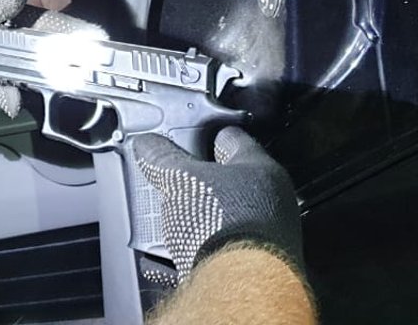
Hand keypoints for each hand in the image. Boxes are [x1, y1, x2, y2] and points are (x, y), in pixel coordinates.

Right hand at [133, 126, 302, 278]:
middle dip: (196, 183)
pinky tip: (166, 256)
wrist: (237, 285)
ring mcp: (261, 237)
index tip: (189, 134)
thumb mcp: (181, 178)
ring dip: (192, 219)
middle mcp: (270, 203)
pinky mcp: (247, 266)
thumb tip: (147, 144)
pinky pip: (211, 251)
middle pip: (226, 182)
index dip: (206, 134)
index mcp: (261, 170)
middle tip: (170, 180)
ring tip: (165, 220)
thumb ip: (162, 157)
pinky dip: (188, 250)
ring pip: (219, 219)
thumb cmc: (226, 225)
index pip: (232, 138)